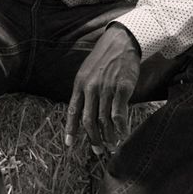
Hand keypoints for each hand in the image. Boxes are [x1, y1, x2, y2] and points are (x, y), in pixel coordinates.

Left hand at [65, 25, 140, 153]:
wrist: (121, 42)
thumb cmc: (104, 59)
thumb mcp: (87, 72)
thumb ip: (84, 90)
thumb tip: (85, 111)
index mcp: (79, 84)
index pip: (72, 111)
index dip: (71, 129)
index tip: (69, 144)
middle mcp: (90, 88)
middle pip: (88, 120)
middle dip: (93, 138)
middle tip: (98, 150)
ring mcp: (106, 89)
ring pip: (104, 120)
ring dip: (108, 136)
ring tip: (112, 146)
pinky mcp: (122, 88)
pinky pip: (119, 113)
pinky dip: (121, 127)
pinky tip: (123, 134)